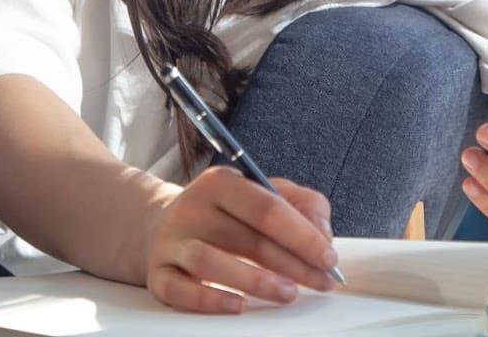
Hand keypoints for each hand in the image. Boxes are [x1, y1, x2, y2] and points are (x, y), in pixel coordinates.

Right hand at [140, 166, 339, 313]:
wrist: (164, 224)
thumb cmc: (226, 213)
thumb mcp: (262, 193)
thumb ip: (301, 204)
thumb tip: (322, 234)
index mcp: (220, 182)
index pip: (267, 207)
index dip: (302, 235)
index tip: (329, 256)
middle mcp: (192, 208)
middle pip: (247, 237)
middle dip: (293, 264)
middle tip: (321, 281)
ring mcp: (172, 241)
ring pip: (211, 262)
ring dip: (257, 282)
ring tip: (288, 294)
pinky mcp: (158, 273)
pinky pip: (181, 290)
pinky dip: (210, 300)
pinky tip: (239, 306)